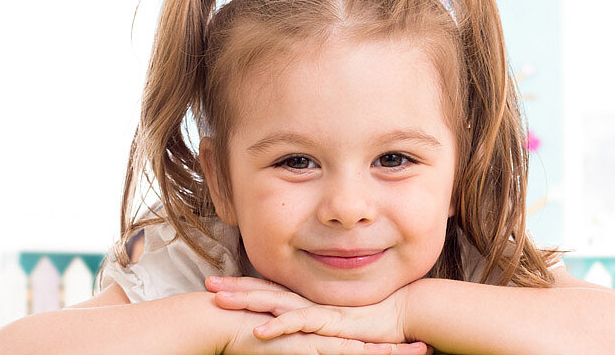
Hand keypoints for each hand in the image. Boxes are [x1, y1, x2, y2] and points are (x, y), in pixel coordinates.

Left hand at [207, 276, 427, 352]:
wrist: (407, 312)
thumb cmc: (378, 320)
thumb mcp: (340, 323)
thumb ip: (321, 323)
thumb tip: (298, 327)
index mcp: (308, 301)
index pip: (271, 290)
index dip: (244, 286)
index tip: (218, 284)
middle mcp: (309, 302)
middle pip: (266, 292)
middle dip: (235, 288)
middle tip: (207, 283)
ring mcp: (318, 311)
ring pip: (276, 304)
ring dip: (247, 301)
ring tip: (220, 300)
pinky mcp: (331, 324)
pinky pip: (301, 325)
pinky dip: (279, 328)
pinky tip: (259, 331)